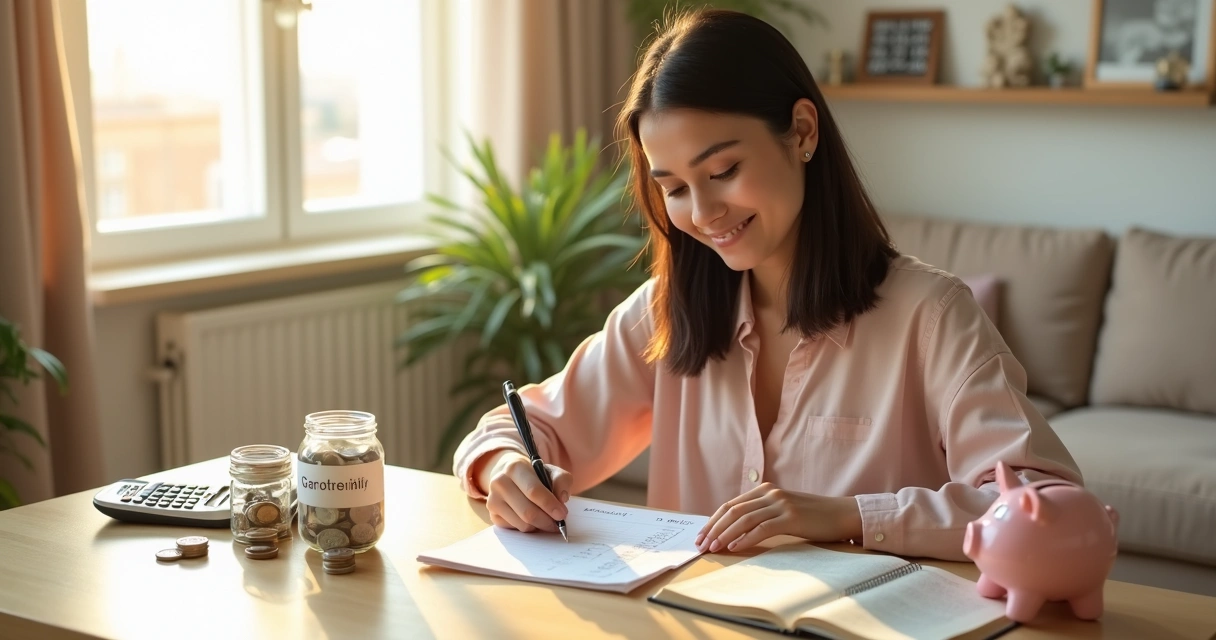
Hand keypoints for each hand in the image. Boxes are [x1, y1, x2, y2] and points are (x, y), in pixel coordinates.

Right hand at [476, 450, 572, 533]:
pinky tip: (533, 520)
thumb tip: (562, 499)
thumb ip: (561, 481)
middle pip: (528, 512)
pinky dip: (529, 528)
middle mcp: (499, 482)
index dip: (550, 505)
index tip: (562, 514)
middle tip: (558, 523)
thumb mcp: (551, 471)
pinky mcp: (492, 515)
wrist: (509, 475)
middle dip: (547, 521)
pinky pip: (515, 529)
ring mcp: (493, 500)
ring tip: (547, 520)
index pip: (533, 491)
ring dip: (539, 526)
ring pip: (522, 524)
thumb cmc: (533, 474)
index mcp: (514, 467)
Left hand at [695, 483, 861, 552]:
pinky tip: (735, 547)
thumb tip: (734, 532)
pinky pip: (762, 528)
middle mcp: (770, 493)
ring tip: (713, 548)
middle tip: (701, 545)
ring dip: (725, 534)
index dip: (713, 521)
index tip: (701, 536)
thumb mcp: (782, 511)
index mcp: (765, 490)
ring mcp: (780, 504)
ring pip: (744, 519)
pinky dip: (746, 538)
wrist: (841, 514)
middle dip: (713, 528)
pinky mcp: (791, 517)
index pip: (730, 505)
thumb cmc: (812, 517)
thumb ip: (762, 515)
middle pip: (732, 510)